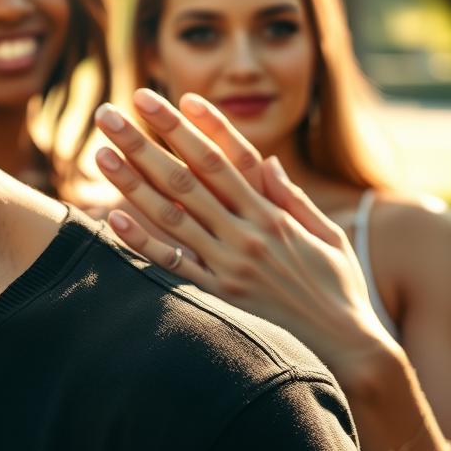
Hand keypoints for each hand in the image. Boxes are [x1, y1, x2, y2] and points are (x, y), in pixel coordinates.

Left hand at [93, 89, 394, 380]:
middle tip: (108, 114)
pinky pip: (171, 266)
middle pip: (183, 178)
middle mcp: (245, 235)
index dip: (192, 126)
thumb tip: (265, 158)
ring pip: (169, 216)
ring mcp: (227, 267)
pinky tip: (111, 218)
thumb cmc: (339, 288)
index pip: (222, 158)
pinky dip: (141, 242)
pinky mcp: (216, 297)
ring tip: (100, 154)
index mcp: (271, 214)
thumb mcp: (327, 235)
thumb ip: (292, 197)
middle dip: (143, 142)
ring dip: (131, 183)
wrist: (350, 351)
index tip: (165, 98)